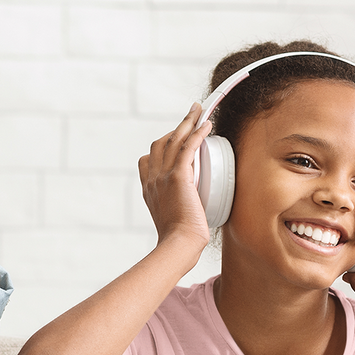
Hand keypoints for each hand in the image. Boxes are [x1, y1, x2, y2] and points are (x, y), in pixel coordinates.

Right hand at [138, 103, 213, 249]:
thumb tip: (188, 212)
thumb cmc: (178, 240)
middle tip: (190, 114)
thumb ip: (175, 211)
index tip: (174, 141)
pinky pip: (188, 147)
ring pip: (174, 140)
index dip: (160, 146)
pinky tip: (206, 124)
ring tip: (198, 110)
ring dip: (187, 121)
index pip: (148, 159)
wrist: (178, 244)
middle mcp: (152, 179)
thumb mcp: (169, 221)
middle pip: (160, 143)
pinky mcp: (179, 177)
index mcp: (148, 189)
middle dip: (175, 127)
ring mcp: (164, 176)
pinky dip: (197, 132)